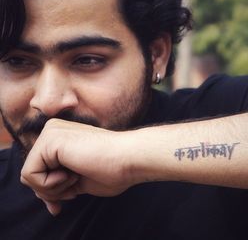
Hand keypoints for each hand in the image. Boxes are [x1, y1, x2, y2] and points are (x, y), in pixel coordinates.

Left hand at [20, 119, 135, 215]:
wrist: (129, 158)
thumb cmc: (111, 170)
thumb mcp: (78, 181)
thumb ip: (60, 185)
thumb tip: (48, 202)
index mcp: (61, 139)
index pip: (39, 169)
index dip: (47, 191)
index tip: (57, 205)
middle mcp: (53, 131)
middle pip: (31, 173)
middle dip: (49, 191)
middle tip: (71, 190)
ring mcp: (51, 133)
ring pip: (29, 175)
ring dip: (52, 188)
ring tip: (75, 178)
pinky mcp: (51, 139)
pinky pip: (31, 174)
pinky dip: (50, 185)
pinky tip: (73, 174)